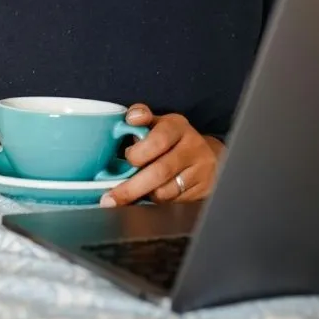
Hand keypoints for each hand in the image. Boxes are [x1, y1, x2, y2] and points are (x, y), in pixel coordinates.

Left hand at [100, 104, 224, 207]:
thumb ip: (141, 117)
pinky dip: (159, 200)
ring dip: (145, 194)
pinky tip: (154, 192)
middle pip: (160, 171)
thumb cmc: (172, 139)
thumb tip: (132, 117)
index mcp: (178, 126)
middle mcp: (193, 146)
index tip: (126, 157)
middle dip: (132, 187)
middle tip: (111, 197)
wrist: (207, 154)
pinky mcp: (204, 188)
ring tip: (136, 190)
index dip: (138, 153)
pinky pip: (174, 201)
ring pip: (165, 191)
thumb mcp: (157, 123)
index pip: (159, 140)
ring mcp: (201, 169)